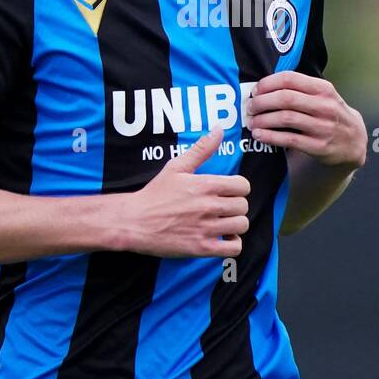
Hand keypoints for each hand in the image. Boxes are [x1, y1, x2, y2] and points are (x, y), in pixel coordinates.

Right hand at [121, 127, 251, 258]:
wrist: (134, 222)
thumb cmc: (155, 194)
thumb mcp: (176, 167)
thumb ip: (201, 149)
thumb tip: (219, 129)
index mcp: (205, 185)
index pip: (243, 186)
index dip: (238, 188)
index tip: (228, 192)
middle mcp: (209, 206)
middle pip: (243, 206)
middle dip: (235, 206)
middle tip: (222, 208)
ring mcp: (206, 228)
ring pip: (241, 225)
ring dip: (235, 225)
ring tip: (223, 223)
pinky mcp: (202, 248)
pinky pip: (234, 248)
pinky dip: (232, 244)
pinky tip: (222, 238)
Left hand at [244, 71, 366, 168]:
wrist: (354, 142)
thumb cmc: (332, 115)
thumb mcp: (324, 97)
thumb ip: (300, 90)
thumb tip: (263, 87)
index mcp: (323, 89)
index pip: (290, 78)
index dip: (268, 83)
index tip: (255, 90)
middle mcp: (325, 106)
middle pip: (285, 98)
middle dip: (262, 102)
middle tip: (250, 107)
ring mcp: (323, 127)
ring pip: (285, 118)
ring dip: (263, 120)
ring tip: (252, 122)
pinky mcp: (319, 146)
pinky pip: (289, 139)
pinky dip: (270, 136)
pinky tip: (259, 135)